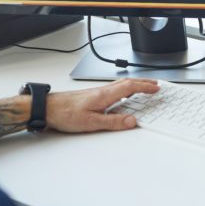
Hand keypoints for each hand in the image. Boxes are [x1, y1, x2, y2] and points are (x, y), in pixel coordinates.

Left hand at [45, 79, 159, 132]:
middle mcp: (103, 90)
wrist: (48, 108)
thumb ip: (113, 122)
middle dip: (144, 82)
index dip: (145, 87)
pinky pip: (115, 88)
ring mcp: (98, 92)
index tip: (156, 88)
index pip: (131, 87)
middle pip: (128, 82)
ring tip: (144, 88)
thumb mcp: (91, 122)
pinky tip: (124, 95)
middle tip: (155, 84)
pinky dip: (126, 89)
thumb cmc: (65, 114)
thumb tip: (131, 121)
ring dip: (135, 84)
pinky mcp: (93, 95)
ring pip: (121, 84)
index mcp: (105, 95)